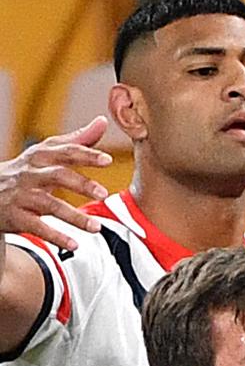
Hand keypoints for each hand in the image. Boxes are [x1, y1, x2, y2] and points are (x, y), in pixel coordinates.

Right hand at [0, 117, 111, 249]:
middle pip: (57, 175)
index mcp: (40, 157)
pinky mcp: (15, 216)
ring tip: (96, 228)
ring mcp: (21, 195)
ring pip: (49, 204)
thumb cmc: (27, 171)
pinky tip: (74, 244)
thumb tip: (102, 121)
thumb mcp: (47, 154)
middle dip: (80, 184)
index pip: (65, 152)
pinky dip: (56, 236)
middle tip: (103, 193)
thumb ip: (76, 140)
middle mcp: (30, 173)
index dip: (86, 154)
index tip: (108, 159)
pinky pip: (36, 227)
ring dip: (74, 216)